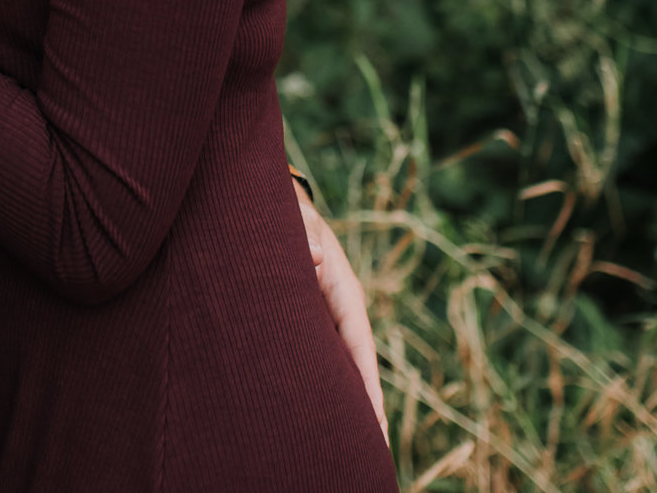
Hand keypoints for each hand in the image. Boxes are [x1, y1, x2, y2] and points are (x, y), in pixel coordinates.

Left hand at [294, 181, 388, 444]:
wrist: (279, 206)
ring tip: (356, 445)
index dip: (367, 383)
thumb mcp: (295, 216)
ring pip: (340, 365)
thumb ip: (303, 231)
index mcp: (343, 289)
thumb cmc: (286, 212)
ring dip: (348, 402)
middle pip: (356, 365)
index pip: (359, 342)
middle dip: (366, 408)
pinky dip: (327, 385)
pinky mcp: (312, 320)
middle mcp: (340, 308)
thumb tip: (316, 260)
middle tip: (375, 450)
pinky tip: (321, 414)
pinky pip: (321, 358)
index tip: (377, 421)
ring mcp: (327, 316)